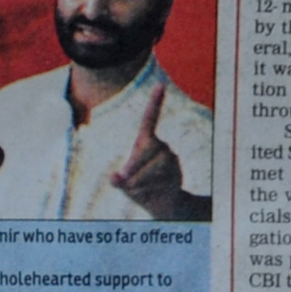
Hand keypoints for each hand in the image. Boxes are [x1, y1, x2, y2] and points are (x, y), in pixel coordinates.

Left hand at [108, 88, 209, 220]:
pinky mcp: (176, 171)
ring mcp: (170, 157)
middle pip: (144, 149)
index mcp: (146, 141)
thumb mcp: (124, 184)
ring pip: (152, 167)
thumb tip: (114, 178)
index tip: (161, 85)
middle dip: (132, 168)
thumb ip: (118, 180)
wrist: (163, 206)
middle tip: (126, 181)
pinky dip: (150, 188)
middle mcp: (161, 145)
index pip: (150, 118)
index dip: (155, 102)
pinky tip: (152, 192)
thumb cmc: (140, 189)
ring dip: (141, 182)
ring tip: (141, 189)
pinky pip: (160, 178)